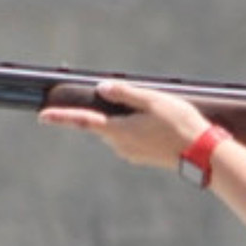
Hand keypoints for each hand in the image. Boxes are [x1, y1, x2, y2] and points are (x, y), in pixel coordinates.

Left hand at [37, 81, 210, 169]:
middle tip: (140, 101)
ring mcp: (130, 154)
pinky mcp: (141, 157)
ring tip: (159, 113)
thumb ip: (125, 94)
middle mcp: (120, 145)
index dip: (62, 118)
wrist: (202, 155)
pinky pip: (131, 138)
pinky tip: (160, 124)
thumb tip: (102, 88)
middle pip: (104, 123)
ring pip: (118, 130)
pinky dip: (138, 129)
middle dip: (111, 111)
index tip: (43, 116)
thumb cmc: (180, 125)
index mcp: (118, 131)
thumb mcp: (153, 101)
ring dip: (128, 119)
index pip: (84, 122)